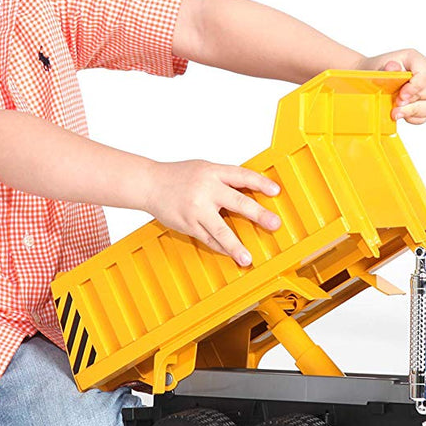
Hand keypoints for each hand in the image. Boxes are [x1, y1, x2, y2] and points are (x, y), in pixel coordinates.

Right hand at [142, 160, 280, 265]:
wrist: (149, 184)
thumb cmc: (179, 175)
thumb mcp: (204, 168)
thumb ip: (224, 178)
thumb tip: (250, 189)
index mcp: (213, 172)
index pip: (242, 176)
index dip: (260, 183)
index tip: (276, 191)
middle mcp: (206, 190)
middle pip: (237, 202)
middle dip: (258, 214)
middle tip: (274, 223)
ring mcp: (196, 209)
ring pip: (220, 230)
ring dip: (235, 246)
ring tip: (247, 258)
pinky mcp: (188, 224)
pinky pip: (207, 239)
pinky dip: (220, 247)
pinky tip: (230, 253)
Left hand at [355, 49, 425, 123]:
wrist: (373, 80)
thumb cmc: (378, 72)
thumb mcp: (379, 67)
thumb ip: (387, 68)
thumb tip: (392, 67)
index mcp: (416, 60)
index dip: (416, 87)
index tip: (401, 95)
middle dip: (413, 101)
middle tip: (396, 103)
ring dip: (412, 111)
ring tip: (396, 111)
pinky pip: (425, 116)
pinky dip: (412, 117)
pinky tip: (401, 112)